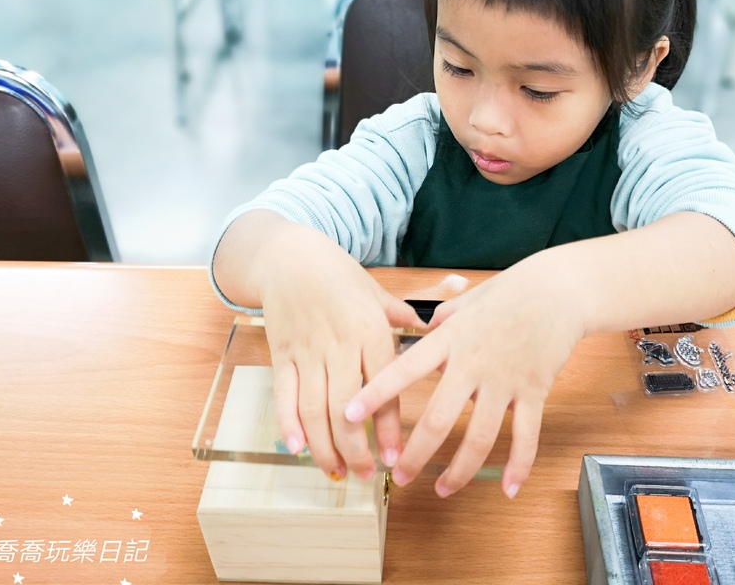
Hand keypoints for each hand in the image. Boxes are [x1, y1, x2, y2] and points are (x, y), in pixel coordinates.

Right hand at [256, 223, 424, 480]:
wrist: (290, 257)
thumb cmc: (340, 276)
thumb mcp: (378, 293)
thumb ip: (408, 312)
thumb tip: (452, 298)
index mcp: (371, 329)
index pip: (384, 386)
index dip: (388, 427)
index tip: (396, 458)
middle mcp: (340, 343)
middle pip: (347, 407)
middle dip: (355, 448)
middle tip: (365, 476)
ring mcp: (308, 351)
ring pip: (315, 408)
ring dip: (324, 445)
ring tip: (336, 471)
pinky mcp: (282, 354)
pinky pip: (284, 395)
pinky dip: (289, 424)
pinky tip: (297, 448)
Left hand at [343, 254, 585, 497]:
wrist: (558, 290)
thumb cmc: (510, 291)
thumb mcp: (466, 301)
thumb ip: (442, 318)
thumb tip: (423, 325)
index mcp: (450, 339)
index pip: (404, 370)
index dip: (375, 394)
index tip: (349, 416)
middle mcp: (474, 363)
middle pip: (439, 419)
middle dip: (415, 454)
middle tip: (399, 477)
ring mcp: (505, 381)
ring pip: (480, 437)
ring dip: (460, 470)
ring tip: (442, 489)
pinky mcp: (534, 391)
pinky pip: (526, 436)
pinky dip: (518, 466)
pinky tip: (507, 488)